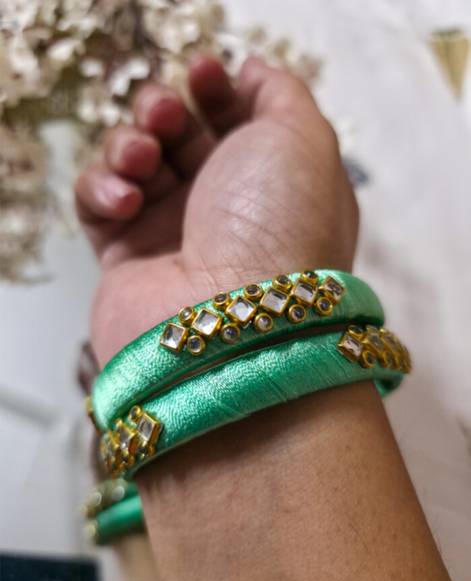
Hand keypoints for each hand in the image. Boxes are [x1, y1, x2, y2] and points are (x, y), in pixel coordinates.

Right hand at [75, 56, 357, 365]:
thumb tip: (252, 72)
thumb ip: (282, 93)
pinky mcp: (125, 259)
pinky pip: (96, 202)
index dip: (216, 90)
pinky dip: (102, 187)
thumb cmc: (279, 229)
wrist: (235, 325)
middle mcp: (222, 210)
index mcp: (268, 183)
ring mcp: (171, 235)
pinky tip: (125, 200)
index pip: (232, 122)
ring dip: (129, 143)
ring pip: (133, 161)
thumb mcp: (304, 139)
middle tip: (165, 115)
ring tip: (143, 157)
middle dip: (166, 110)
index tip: (205, 72)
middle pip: (179, 136)